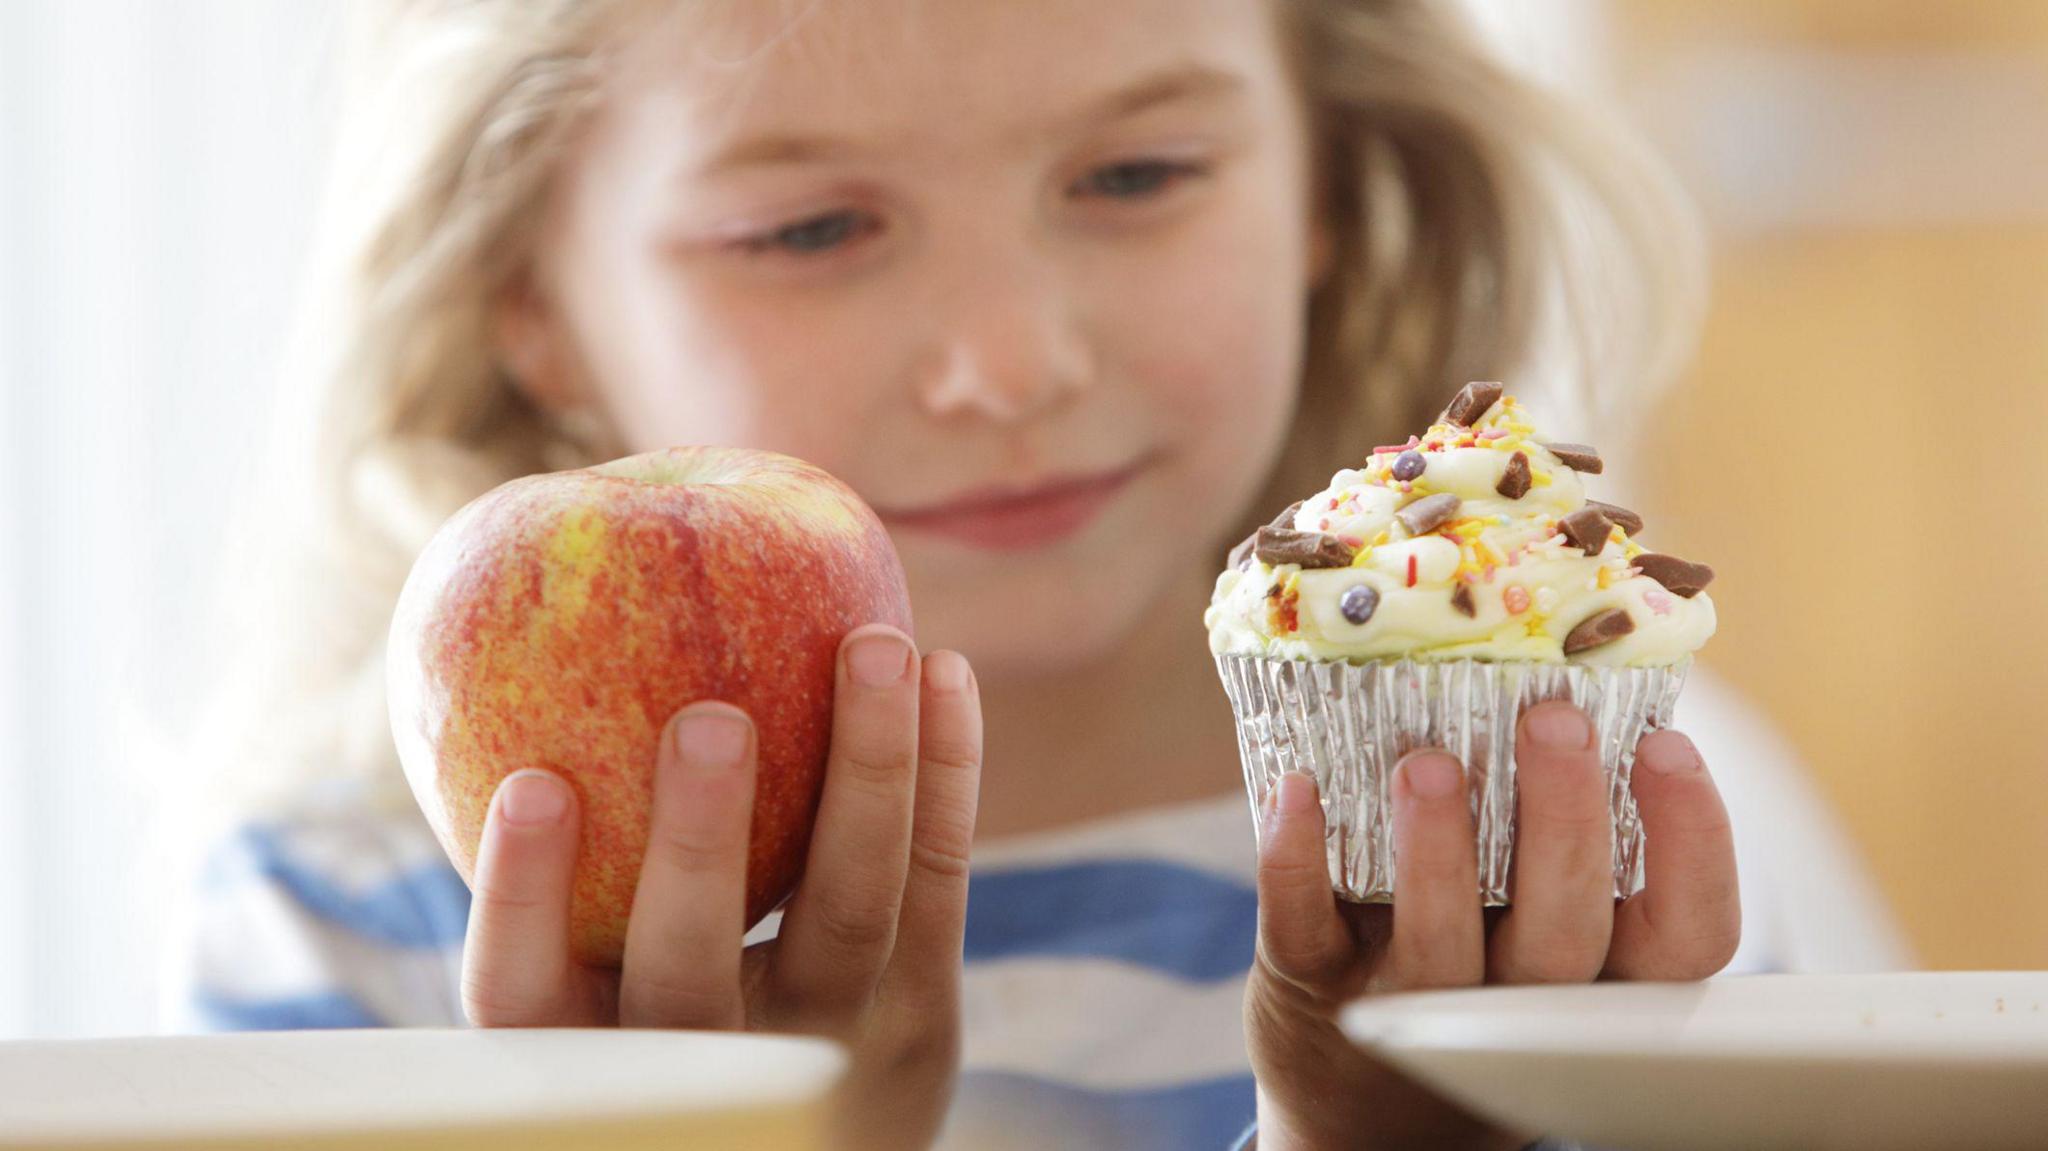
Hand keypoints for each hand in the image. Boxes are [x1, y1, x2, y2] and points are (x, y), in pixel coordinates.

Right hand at [459, 624, 982, 1150]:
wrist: (823, 1148)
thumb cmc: (662, 1017)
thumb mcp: (591, 988)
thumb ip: (559, 876)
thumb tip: (512, 671)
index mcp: (594, 1052)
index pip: (525, 994)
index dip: (521, 894)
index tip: (529, 784)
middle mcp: (712, 1063)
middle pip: (692, 971)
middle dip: (698, 844)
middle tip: (707, 720)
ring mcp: (832, 1042)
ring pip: (849, 911)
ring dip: (865, 771)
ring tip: (869, 648)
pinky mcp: (923, 1012)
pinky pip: (936, 879)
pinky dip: (943, 772)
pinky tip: (943, 672)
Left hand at [1245, 701, 1740, 1150]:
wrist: (1361, 1107)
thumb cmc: (1476, 974)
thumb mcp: (1540, 927)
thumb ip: (1561, 833)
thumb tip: (1574, 668)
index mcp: (1596, 976)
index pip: (1684, 937)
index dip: (1692, 847)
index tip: (1666, 745)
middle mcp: (1516, 1001)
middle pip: (1565, 934)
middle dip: (1564, 824)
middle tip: (1555, 721)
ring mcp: (1411, 1004)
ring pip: (1441, 944)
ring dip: (1437, 851)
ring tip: (1427, 763)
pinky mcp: (1312, 990)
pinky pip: (1305, 927)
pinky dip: (1296, 860)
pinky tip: (1294, 789)